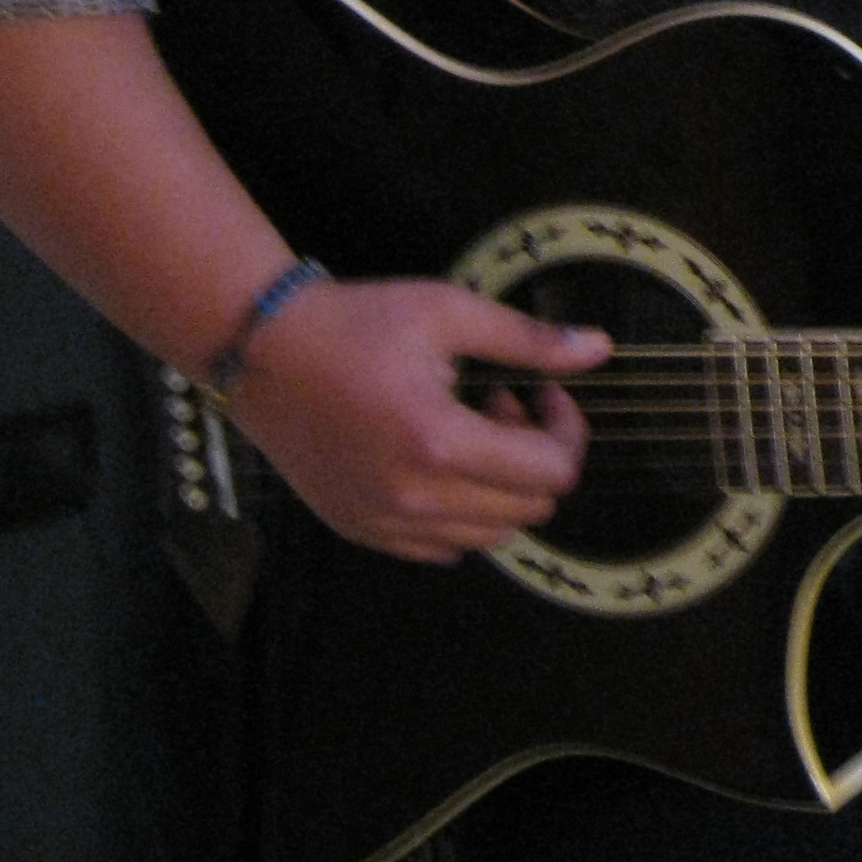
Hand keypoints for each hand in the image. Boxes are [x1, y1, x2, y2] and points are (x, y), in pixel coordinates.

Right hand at [225, 278, 608, 565]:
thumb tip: (601, 350)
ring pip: (488, 537)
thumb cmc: (357, 322)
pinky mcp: (357, 530)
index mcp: (437, 442)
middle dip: (535, 457)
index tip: (544, 392)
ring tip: (469, 433)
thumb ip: (530, 339)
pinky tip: (439, 465)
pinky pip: (440, 549)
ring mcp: (380, 522)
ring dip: (499, 489)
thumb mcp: (449, 312)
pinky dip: (461, 515)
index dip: (566, 430)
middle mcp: (410, 497)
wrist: (259, 350)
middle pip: (527, 510)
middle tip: (503, 405)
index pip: (550, 473)